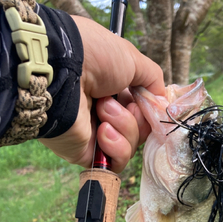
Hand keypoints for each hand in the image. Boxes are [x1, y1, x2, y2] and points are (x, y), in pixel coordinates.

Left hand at [39, 16, 164, 171]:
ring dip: (124, 126)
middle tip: (122, 103)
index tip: (152, 105)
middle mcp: (105, 113)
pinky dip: (116, 147)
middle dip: (136, 117)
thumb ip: (152, 79)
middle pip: (140, 130)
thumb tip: (163, 101)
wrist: (59, 72)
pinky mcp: (88, 155)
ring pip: (131, 145)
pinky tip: (102, 131)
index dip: (150, 110)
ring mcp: (96, 135)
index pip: (142, 110)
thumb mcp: (132, 59)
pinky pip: (117, 162)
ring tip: (102, 110)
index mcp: (114, 90)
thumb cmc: (93, 58)